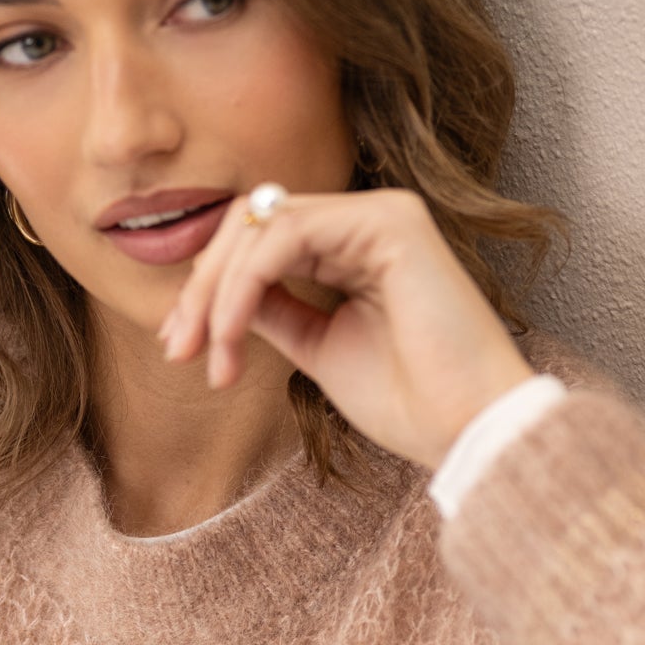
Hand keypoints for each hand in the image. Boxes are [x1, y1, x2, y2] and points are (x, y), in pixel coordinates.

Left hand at [158, 185, 534, 472]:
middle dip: (202, 287)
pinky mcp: (388, 222)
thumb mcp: (319, 350)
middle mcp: (367, 220)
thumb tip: (220, 299)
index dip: (210, 289)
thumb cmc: (409, 402)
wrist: (466, 430)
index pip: (260, 241)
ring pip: (261, 224)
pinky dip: (243, 286)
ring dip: (216, 290)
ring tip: (205, 353)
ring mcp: (380, 214)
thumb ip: (275, 312)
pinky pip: (284, 236)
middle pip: (251, 223)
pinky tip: (231, 335)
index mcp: (355, 247)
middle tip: (178, 349)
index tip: (182, 348)